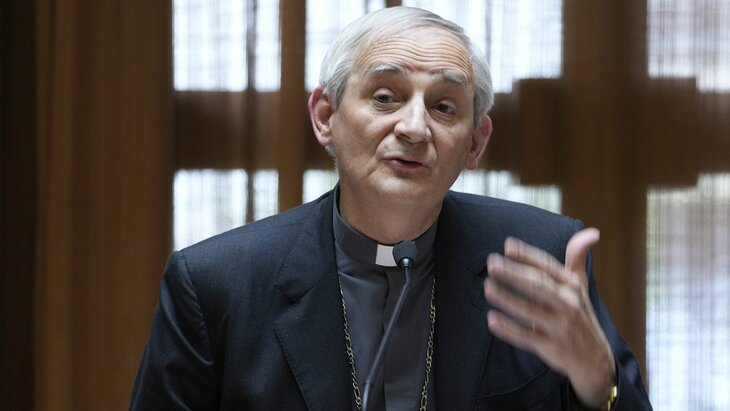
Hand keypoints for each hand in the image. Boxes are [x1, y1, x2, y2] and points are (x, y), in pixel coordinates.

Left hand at [483, 228, 615, 407]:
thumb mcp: (580, 286)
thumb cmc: (580, 315)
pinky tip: (492, 319)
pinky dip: (509, 329)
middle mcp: (568, 304)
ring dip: (508, 299)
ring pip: (530, 310)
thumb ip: (577, 259)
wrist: (594, 359)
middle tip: (492, 264)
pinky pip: (526, 337)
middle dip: (514, 274)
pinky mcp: (551, 347)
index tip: (508, 246)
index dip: (528, 256)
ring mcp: (560, 327)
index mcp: (572, 287)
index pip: (548, 267)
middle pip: (538, 286)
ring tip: (488, 287)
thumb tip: (592, 232)